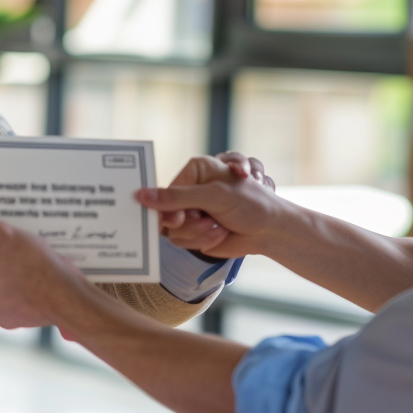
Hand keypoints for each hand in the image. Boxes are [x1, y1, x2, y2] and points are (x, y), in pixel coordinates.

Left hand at [0, 195, 89, 329]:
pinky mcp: (20, 320)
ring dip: (9, 273)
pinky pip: (16, 297)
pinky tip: (35, 273)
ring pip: (0, 286)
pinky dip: (23, 286)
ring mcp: (1, 317)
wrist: (67, 296)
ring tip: (26, 258)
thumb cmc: (33, 268)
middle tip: (10, 246)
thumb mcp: (2, 234)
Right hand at [137, 169, 293, 259]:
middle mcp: (191, 190)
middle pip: (166, 213)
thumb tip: (141, 196)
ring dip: (198, 233)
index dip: (170, 208)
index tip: (180, 217)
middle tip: (206, 220)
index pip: (165, 191)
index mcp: (195, 171)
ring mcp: (192, 212)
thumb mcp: (213, 196)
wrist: (270, 229)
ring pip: (173, 231)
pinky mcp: (195, 231)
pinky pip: (182, 241)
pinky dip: (203, 240)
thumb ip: (176, 197)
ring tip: (219, 226)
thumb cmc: (250, 204)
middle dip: (188, 223)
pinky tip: (221, 233)